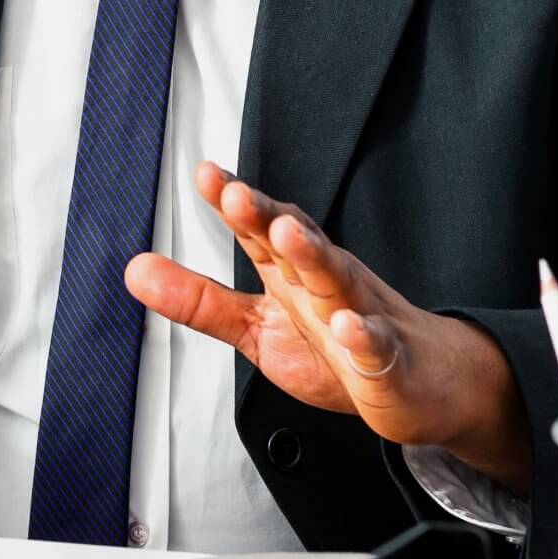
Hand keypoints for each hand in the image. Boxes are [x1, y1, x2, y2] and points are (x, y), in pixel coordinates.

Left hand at [123, 165, 530, 491]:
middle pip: (297, 244)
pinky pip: (377, 346)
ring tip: (288, 235)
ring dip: (313, 256)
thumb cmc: (337, 349)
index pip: (261, 230)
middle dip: (268, 217)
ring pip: (337, 281)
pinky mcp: (387, 361)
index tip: (207, 175)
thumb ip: (200, 300)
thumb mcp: (257, 327)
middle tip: (238, 195)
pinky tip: (348, 326)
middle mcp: (326, 283)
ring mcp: (361, 317)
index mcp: (294, 273)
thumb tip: (136, 270)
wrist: (421, 383)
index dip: (235, 203)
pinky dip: (363, 336)